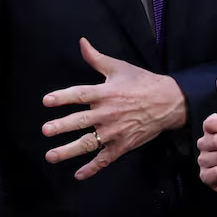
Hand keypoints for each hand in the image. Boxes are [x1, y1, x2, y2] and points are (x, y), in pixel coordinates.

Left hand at [42, 38, 186, 179]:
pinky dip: (92, 168)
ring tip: (51, 155)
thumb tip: (81, 42)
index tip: (46, 101)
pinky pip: (105, 159)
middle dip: (62, 126)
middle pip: (81, 121)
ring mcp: (115, 131)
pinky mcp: (123, 145)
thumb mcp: (119, 67)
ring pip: (89, 143)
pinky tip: (79, 174)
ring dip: (69, 151)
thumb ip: (96, 58)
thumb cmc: (143, 82)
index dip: (62, 97)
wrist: (169, 102)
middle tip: (46, 130)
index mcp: (106, 93)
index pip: (80, 95)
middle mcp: (108, 113)